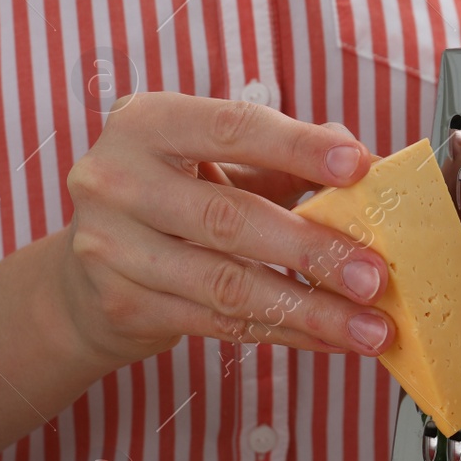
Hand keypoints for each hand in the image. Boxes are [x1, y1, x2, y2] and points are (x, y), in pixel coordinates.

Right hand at [59, 92, 394, 365]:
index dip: (298, 148)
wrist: (85, 274)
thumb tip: (370, 164)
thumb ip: (286, 158)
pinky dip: (284, 332)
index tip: (360, 167)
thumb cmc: (170, 201)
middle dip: (312, 250)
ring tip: (368, 326)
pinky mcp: (124, 305)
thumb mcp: (217, 162)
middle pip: (229, 218)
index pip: (232, 128)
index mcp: (147, 123)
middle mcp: (117, 180)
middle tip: (374, 275)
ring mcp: (112, 248)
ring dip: (309, 309)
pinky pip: (219, 324)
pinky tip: (329, 338)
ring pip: (227, 284)